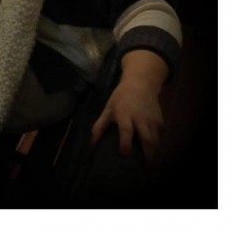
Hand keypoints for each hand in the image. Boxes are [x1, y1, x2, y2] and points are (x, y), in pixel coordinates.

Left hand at [90, 49, 167, 165]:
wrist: (141, 84)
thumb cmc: (121, 98)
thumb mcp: (108, 109)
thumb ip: (100, 126)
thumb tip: (92, 143)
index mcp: (125, 114)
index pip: (126, 130)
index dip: (125, 142)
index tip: (124, 154)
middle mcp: (141, 118)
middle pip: (147, 138)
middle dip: (148, 154)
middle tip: (146, 169)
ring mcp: (153, 120)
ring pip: (156, 140)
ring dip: (154, 153)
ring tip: (149, 165)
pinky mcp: (161, 121)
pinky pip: (160, 136)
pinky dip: (158, 146)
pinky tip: (153, 153)